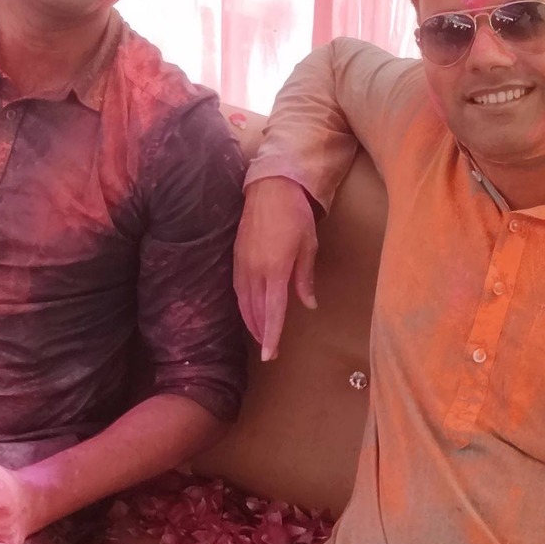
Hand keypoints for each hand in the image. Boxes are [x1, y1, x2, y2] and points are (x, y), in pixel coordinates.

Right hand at [233, 176, 318, 359]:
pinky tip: (248, 311)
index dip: (271, 335)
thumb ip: (305, 278)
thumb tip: (308, 304)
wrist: (270, 188)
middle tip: (270, 351)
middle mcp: (255, 270)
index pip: (272, 311)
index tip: (270, 354)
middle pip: (255, 311)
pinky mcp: (236, 257)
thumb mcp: (308, 246)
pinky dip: (243, 305)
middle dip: (262, 333)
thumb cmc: (295, 215)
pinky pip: (238, 289)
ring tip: (260, 336)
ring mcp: (242, 264)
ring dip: (251, 322)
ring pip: (243, 302)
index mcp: (276, 269)